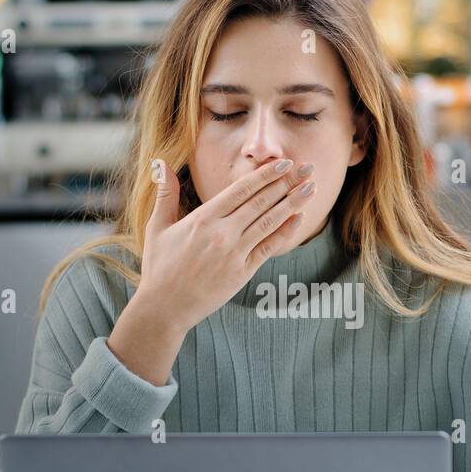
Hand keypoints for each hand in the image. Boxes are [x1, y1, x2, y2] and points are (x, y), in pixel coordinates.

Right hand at [135, 156, 317, 333]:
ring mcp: (234, 253)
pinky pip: (268, 248)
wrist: (165, 308)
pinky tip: (299, 218)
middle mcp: (222, 233)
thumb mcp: (158, 228)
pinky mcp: (242, 272)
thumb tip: (160, 163)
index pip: (241, 190)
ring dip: (293, 203)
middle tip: (308, 168)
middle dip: (287, 183)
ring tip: (312, 188)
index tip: (284, 163)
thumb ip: (165, 195)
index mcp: (203, 219)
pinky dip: (285, 232)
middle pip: (261, 202)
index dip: (266, 175)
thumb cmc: (159, 268)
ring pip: (269, 222)